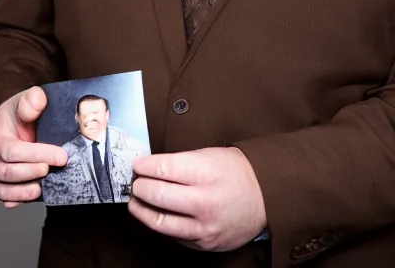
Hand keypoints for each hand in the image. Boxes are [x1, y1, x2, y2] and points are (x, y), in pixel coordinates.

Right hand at [0, 86, 67, 208]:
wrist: (5, 128)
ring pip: (3, 190)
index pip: (12, 150)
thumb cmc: (16, 116)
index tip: (61, 156)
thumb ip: (31, 100)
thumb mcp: (21, 102)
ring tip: (45, 186)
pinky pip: (5, 198)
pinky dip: (19, 199)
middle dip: (32, 172)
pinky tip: (33, 195)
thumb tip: (39, 100)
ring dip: (26, 191)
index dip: (37, 154)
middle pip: (6, 173)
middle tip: (56, 167)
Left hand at [129, 147, 266, 250]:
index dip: (143, 166)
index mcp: (206, 172)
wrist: (265, 197)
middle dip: (139, 187)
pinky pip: (174, 235)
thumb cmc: (235, 172)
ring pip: (160, 221)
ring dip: (142, 210)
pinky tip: (157, 214)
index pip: (163, 168)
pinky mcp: (204, 243)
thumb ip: (179, 162)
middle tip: (135, 183)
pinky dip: (161, 224)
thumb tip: (149, 167)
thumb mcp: (209, 155)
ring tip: (136, 201)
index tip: (136, 165)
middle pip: (158, 195)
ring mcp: (204, 226)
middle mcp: (205, 200)